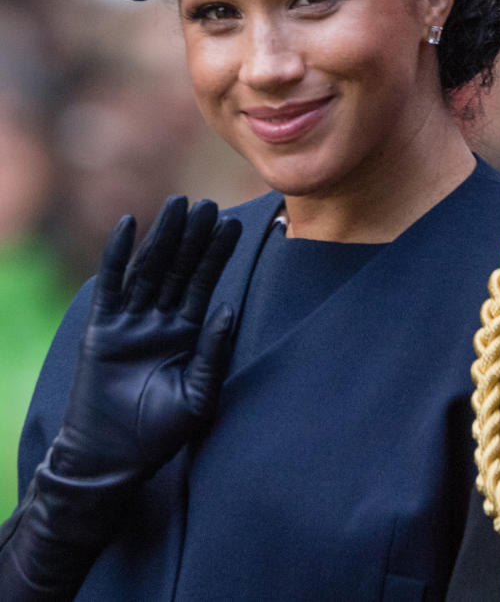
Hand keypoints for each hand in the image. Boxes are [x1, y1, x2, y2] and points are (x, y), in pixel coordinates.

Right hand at [52, 195, 240, 481]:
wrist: (113, 460)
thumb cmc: (159, 434)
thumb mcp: (198, 394)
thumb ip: (214, 351)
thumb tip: (231, 309)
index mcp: (186, 332)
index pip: (205, 283)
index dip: (218, 253)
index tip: (234, 224)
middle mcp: (159, 320)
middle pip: (180, 268)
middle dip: (194, 236)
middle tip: (209, 203)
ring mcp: (130, 322)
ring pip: (150, 268)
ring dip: (163, 236)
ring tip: (178, 204)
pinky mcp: (101, 329)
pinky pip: (111, 285)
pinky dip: (117, 254)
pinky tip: (128, 225)